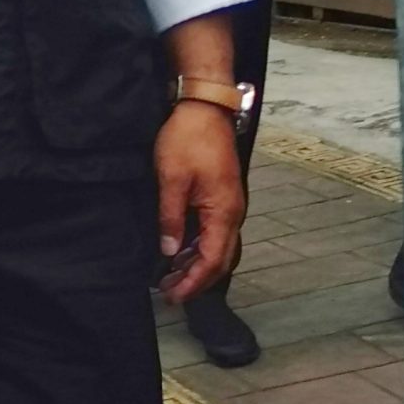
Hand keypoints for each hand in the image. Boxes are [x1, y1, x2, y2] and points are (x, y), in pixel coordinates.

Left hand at [154, 101, 243, 302]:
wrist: (206, 107)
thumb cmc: (188, 139)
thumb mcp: (171, 179)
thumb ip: (171, 218)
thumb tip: (170, 251)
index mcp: (223, 213)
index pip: (212, 261)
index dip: (193, 282)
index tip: (173, 296)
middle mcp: (233, 213)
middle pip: (220, 259)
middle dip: (197, 280)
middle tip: (170, 292)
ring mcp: (230, 204)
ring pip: (219, 246)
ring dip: (198, 264)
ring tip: (172, 275)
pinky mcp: (223, 195)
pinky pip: (216, 231)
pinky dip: (200, 246)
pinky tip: (182, 249)